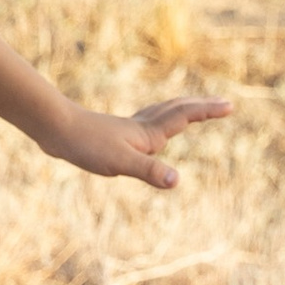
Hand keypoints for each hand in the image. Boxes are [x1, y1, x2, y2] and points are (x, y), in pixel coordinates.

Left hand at [46, 95, 231, 187]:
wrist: (54, 128)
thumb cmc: (86, 145)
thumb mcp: (120, 163)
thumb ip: (149, 171)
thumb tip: (177, 181)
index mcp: (149, 133)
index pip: (185, 117)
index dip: (207, 111)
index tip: (231, 105)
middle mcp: (142, 127)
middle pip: (178, 109)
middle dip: (202, 106)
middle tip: (224, 103)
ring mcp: (128, 129)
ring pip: (162, 113)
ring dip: (182, 108)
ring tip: (193, 108)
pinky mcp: (116, 134)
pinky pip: (147, 122)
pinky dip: (159, 120)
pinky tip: (147, 131)